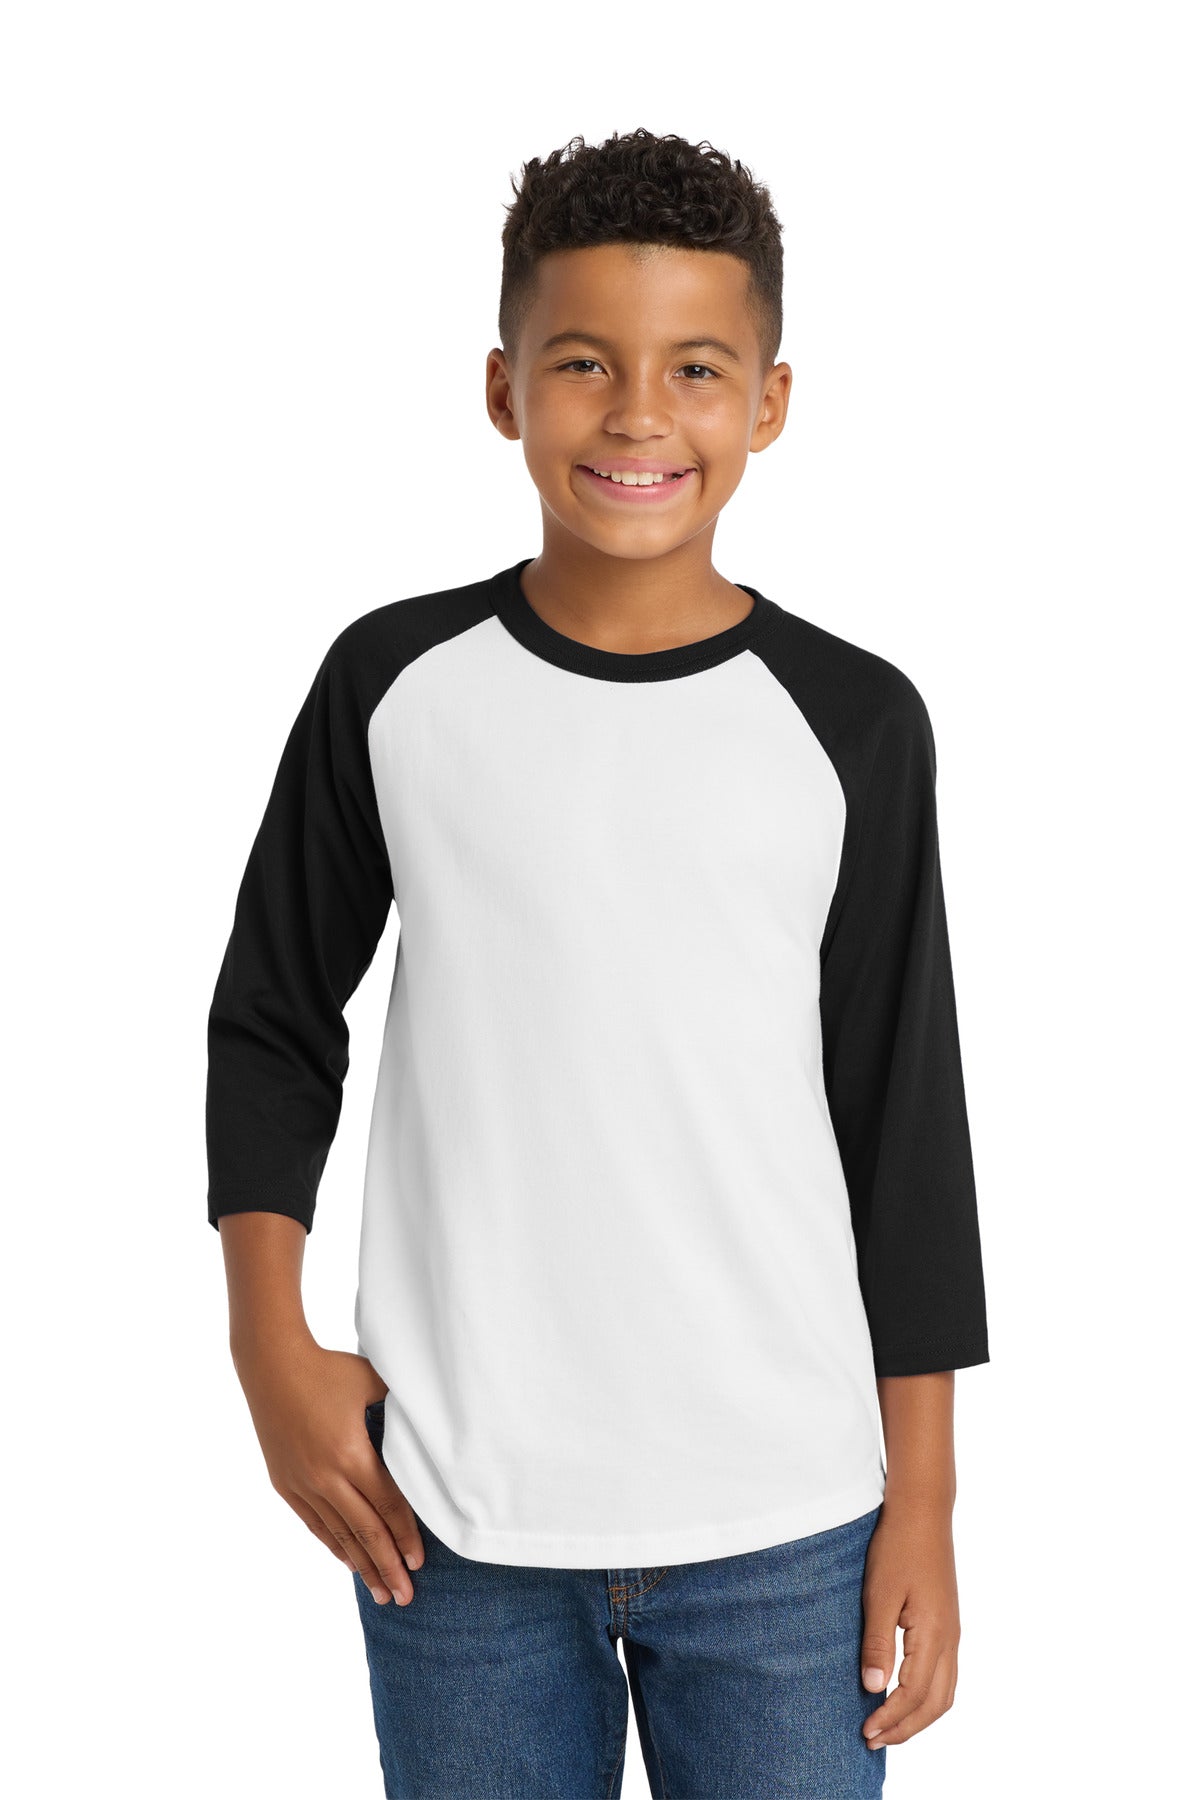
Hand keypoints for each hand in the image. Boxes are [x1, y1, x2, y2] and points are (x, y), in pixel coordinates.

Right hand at [235, 1337, 424, 1604]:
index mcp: (352, 1454)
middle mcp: (326, 1476)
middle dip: (389, 1567)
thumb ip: (400, 1405)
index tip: (420, 1563)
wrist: (271, 1365)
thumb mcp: (371, 1382)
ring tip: (382, 1593)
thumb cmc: (328, 1368)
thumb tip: (432, 1417)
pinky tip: (349, 1563)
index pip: (387, 1507)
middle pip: (366, 1532)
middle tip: (408, 1597)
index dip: (406, 1537)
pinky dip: (334, 1545)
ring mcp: (303, 1483)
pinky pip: (315, 1524)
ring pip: (339, 1535)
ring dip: (362, 1566)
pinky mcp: (285, 1484)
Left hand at [859, 1494, 959, 1749]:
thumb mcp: (879, 1594)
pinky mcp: (948, 1625)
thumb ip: (878, 1643)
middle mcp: (950, 1639)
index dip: (890, 1718)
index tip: (865, 1731)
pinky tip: (904, 1695)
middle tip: (873, 1740)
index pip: (914, 1694)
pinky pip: (946, 1676)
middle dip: (906, 1728)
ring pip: (945, 1693)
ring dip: (918, 1716)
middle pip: (936, 1703)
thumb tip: (873, 1688)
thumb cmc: (897, 1547)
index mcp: (934, 1634)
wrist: (923, 1512)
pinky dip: (927, 1697)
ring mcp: (953, 1633)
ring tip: (887, 1726)